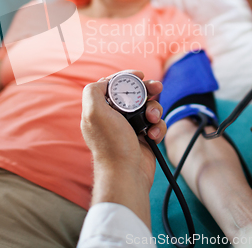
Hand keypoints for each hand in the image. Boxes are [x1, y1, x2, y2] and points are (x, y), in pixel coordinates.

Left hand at [81, 70, 164, 227]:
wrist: (127, 175)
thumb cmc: (111, 145)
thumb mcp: (94, 112)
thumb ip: (93, 91)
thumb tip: (104, 82)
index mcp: (100, 109)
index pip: (114, 85)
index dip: (127, 78)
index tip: (140, 75)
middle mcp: (115, 117)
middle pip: (135, 94)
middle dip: (147, 90)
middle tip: (157, 88)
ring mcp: (131, 127)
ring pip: (149, 107)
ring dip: (154, 109)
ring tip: (152, 119)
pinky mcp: (144, 137)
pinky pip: (156, 124)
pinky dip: (157, 127)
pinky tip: (152, 135)